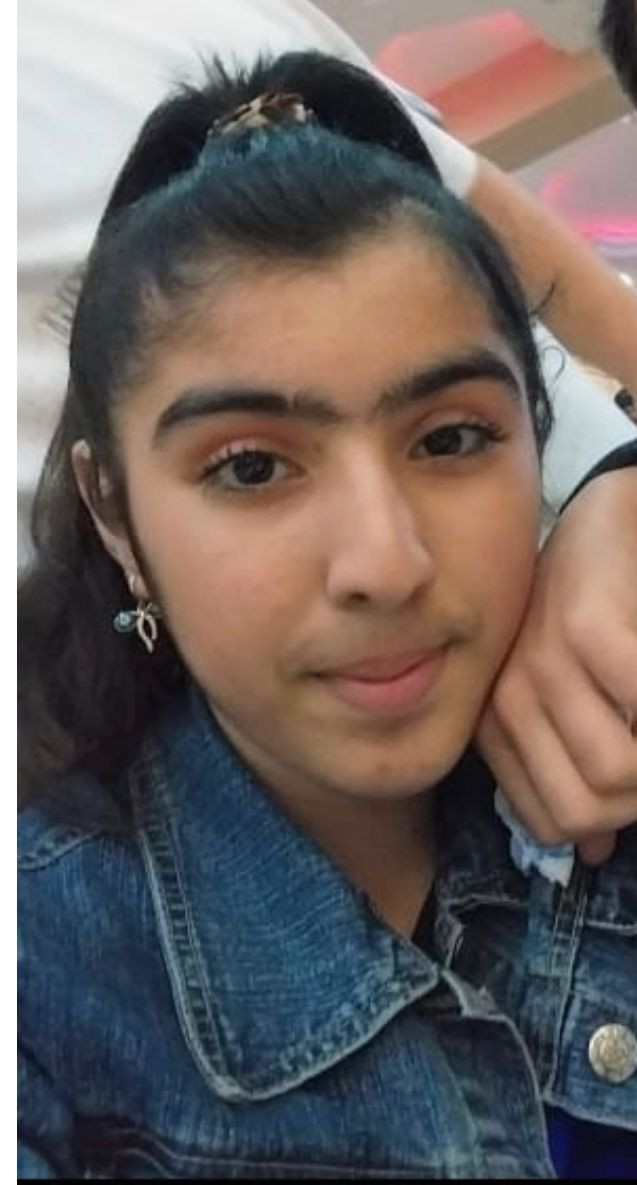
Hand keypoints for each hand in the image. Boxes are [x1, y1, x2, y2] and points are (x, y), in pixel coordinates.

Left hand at [477, 468, 636, 864]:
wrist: (611, 522)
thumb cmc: (600, 618)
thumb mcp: (575, 697)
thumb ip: (578, 771)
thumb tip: (593, 853)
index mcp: (501, 721)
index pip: (553, 822)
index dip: (611, 823)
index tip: (635, 788)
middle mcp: (508, 696)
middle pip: (587, 808)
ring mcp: (542, 661)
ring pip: (616, 771)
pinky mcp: (585, 629)